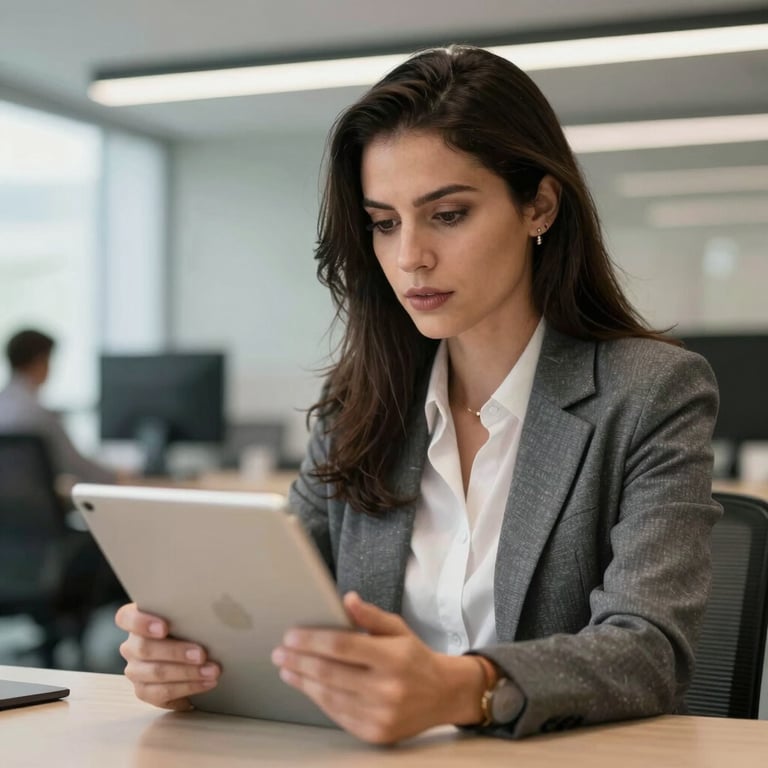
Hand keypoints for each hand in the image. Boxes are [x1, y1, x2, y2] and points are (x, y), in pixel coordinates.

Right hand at [115, 603, 220, 709]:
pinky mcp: (144, 691)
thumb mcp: (185, 616)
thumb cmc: (187, 628)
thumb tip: (212, 611)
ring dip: (188, 673)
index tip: (163, 628)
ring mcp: (135, 670)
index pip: (127, 618)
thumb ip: (187, 613)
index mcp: (135, 621)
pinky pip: (162, 692)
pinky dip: (188, 688)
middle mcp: (131, 645)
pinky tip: (206, 683)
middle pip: (145, 649)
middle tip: (202, 654)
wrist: (188, 655)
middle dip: (176, 652)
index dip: (142, 623)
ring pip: (156, 673)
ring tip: (212, 671)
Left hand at [271, 592, 485, 743]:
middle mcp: (387, 687)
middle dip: (298, 661)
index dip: (312, 640)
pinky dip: (318, 699)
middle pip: (330, 672)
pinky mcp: (375, 733)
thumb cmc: (414, 658)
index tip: (291, 635)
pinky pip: (338, 715)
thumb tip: (346, 599)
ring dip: (302, 681)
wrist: (443, 695)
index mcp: (393, 657)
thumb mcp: (398, 629)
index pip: (342, 646)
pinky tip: (307, 686)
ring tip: (287, 669)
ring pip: (329, 696)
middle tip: (280, 652)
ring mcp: (381, 713)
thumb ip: (370, 615)